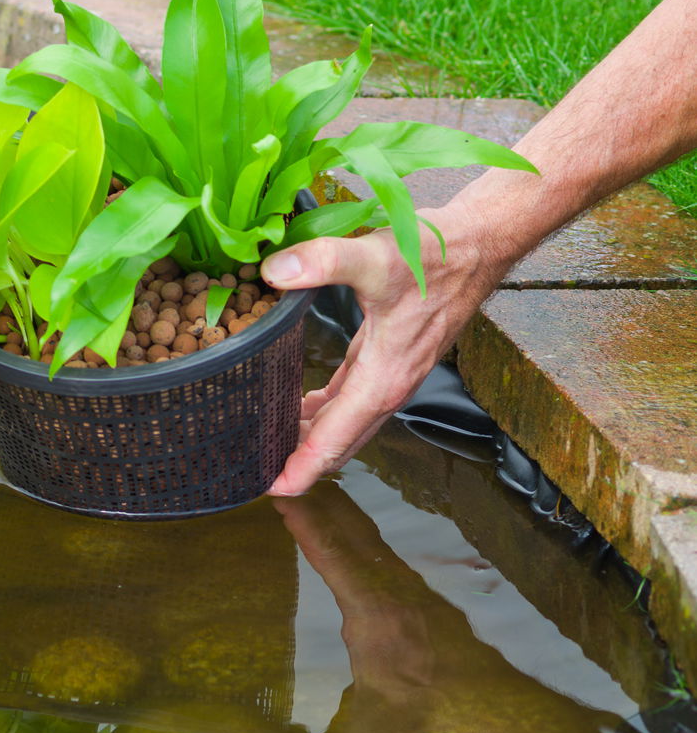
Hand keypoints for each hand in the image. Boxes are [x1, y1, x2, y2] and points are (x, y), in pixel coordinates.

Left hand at [259, 202, 500, 495]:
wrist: (479, 245)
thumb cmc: (435, 255)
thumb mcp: (374, 256)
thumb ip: (322, 262)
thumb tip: (273, 273)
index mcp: (383, 379)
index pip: (334, 441)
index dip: (300, 469)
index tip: (268, 488)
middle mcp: (388, 387)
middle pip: (339, 443)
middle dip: (299, 463)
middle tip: (253, 470)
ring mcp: (392, 375)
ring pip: (346, 423)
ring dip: (310, 438)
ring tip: (267, 443)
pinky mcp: (391, 358)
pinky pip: (353, 399)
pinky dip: (326, 411)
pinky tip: (304, 408)